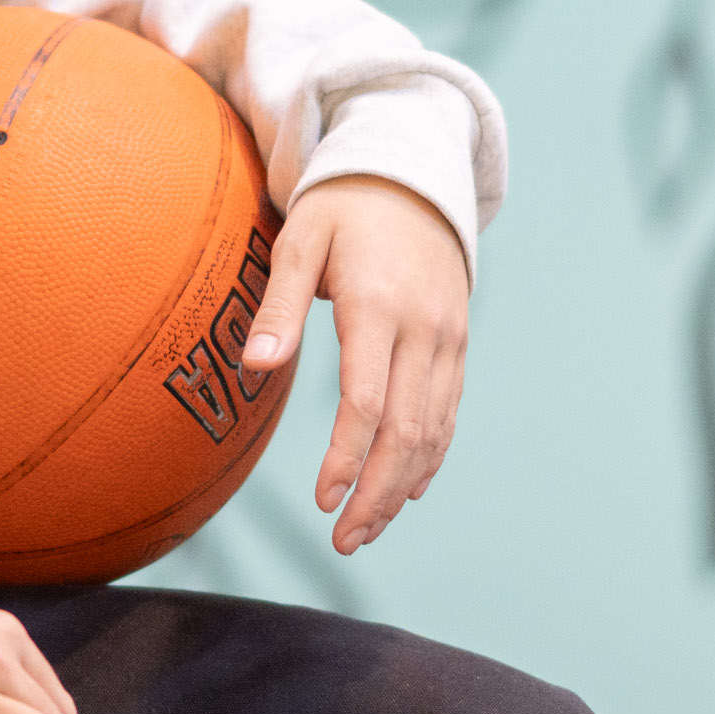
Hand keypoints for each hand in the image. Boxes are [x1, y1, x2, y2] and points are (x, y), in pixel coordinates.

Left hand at [245, 177, 469, 555]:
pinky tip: (407, 491)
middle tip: (345, 540)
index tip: (323, 499)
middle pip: (407, 432)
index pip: (366, 403)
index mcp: (378, 307)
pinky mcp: (457, 344)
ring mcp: (448, 339)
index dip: (346, 458)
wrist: (414, 173)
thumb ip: (279, 308)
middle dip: (376, 494)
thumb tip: (257, 368)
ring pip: (434, 430)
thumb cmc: (344, 205)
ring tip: (366, 529)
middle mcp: (423, 329)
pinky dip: (431, 457)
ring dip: (402, 486)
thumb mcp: (301, 240)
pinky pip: (449, 412)